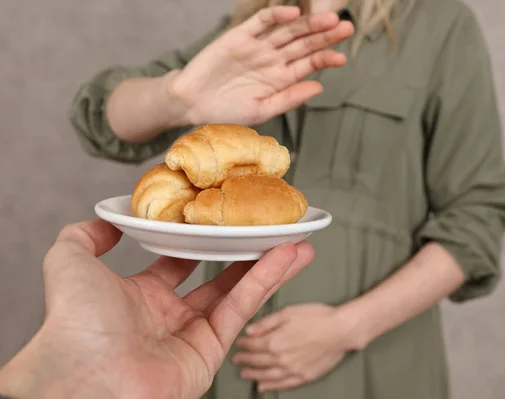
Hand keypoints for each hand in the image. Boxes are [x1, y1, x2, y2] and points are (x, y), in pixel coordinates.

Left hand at [0, 219, 313, 398]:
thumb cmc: (72, 322)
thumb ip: (84, 236)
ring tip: (297, 242)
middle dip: (247, 255)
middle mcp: (168, 318)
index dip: (201, 242)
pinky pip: (241, 309)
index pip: (179, 264)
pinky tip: (286, 257)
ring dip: (269, 266)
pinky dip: (266, 281)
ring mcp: (191, 336)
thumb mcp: (69, 262)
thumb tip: (108, 221)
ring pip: (238, 293)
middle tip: (270, 233)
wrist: (84, 374)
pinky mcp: (211, 351)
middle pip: (218, 279)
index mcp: (138, 298)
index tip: (222, 221)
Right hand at [169, 6, 353, 125]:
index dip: (325, 59)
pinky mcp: (240, 36)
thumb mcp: (262, 109)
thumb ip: (290, 98)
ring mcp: (258, 46)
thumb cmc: (226, 111)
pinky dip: (276, 16)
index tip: (342, 58)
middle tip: (346, 27)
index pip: (308, 64)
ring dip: (307, 24)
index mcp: (280, 78)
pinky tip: (292, 13)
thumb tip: (320, 87)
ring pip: (287, 31)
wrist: (192, 103)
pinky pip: (261, 22)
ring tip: (329, 19)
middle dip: (325, 36)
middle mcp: (272, 59)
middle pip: (303, 44)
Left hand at [233, 303, 356, 391]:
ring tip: (245, 374)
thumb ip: (266, 322)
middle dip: (245, 360)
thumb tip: (248, 330)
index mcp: (275, 341)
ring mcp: (293, 370)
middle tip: (236, 359)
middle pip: (258, 361)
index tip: (238, 343)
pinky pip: (283, 385)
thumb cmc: (317, 317)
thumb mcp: (288, 312)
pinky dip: (271, 387)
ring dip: (254, 375)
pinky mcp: (304, 376)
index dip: (243, 344)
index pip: (253, 345)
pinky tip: (263, 386)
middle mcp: (281, 359)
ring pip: (268, 376)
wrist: (341, 330)